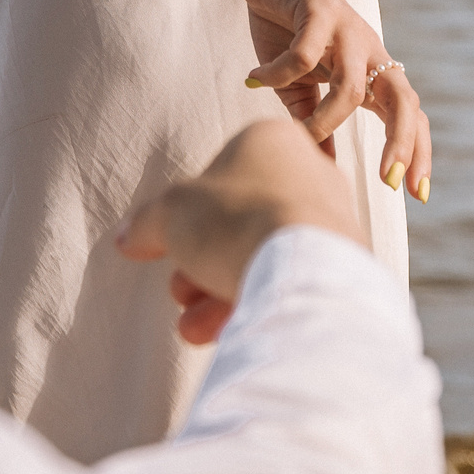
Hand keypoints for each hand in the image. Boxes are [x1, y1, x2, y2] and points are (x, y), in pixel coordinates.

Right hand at [115, 119, 363, 343]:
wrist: (301, 267)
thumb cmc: (236, 220)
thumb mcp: (171, 213)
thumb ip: (148, 222)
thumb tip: (129, 237)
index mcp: (272, 140)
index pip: (220, 176)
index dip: (187, 215)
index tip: (169, 244)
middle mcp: (310, 173)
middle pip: (238, 223)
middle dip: (200, 266)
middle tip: (181, 293)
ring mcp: (332, 219)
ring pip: (262, 257)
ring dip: (218, 293)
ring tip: (195, 328)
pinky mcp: (345, 263)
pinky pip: (289, 281)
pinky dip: (256, 303)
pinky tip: (227, 332)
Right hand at [236, 0, 433, 200]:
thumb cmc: (285, 28)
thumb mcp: (300, 86)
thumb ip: (313, 122)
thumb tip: (321, 166)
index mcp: (371, 72)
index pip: (409, 116)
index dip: (417, 151)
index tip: (417, 194)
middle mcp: (369, 51)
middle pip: (405, 99)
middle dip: (403, 141)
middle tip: (388, 179)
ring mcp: (348, 29)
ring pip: (351, 85)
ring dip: (325, 119)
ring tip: (299, 137)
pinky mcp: (319, 7)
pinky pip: (304, 53)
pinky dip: (278, 72)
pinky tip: (254, 80)